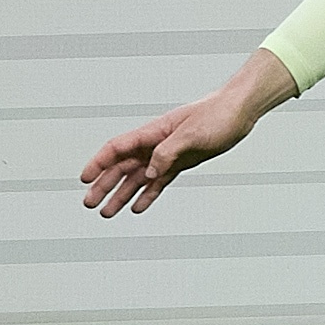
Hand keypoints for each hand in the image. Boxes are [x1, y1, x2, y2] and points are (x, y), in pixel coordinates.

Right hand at [79, 51, 297, 217]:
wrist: (239, 112)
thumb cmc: (217, 114)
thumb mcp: (192, 133)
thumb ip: (167, 152)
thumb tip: (150, 173)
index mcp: (153, 132)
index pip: (117, 148)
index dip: (98, 163)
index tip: (85, 178)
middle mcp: (155, 144)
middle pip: (122, 167)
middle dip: (103, 185)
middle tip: (89, 203)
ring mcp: (167, 154)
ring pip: (137, 178)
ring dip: (121, 194)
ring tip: (107, 212)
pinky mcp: (181, 163)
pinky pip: (158, 182)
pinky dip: (147, 194)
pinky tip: (137, 207)